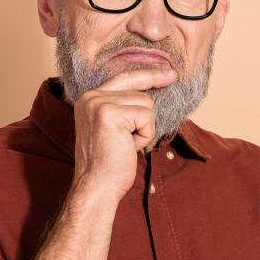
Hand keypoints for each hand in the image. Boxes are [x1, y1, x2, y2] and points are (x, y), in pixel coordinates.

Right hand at [70, 66, 176, 203]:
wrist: (97, 186)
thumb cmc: (109, 164)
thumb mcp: (114, 129)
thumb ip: (122, 108)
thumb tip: (150, 93)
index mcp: (89, 99)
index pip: (124, 77)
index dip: (148, 75)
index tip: (170, 73)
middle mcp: (90, 97)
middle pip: (138, 90)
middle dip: (146, 115)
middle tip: (146, 118)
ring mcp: (99, 103)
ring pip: (145, 103)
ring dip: (144, 128)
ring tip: (126, 145)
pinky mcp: (110, 113)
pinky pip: (146, 116)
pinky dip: (145, 135)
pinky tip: (128, 147)